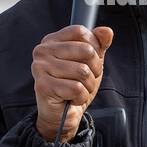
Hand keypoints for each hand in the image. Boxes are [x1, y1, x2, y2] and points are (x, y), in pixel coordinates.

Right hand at [31, 24, 113, 142]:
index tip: (91, 60)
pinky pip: (76, 88)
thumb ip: (99, 45)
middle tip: (86, 80)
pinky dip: (81, 97)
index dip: (94, 46)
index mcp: (52, 41)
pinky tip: (72, 98)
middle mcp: (42, 51)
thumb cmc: (74, 86)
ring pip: (83, 71)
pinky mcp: (43, 86)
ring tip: (79, 90)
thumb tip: (106, 31)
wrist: (62, 115)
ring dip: (88, 86)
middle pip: (85, 50)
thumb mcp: (91, 62)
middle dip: (95, 69)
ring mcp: (40, 68)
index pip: (80, 32)